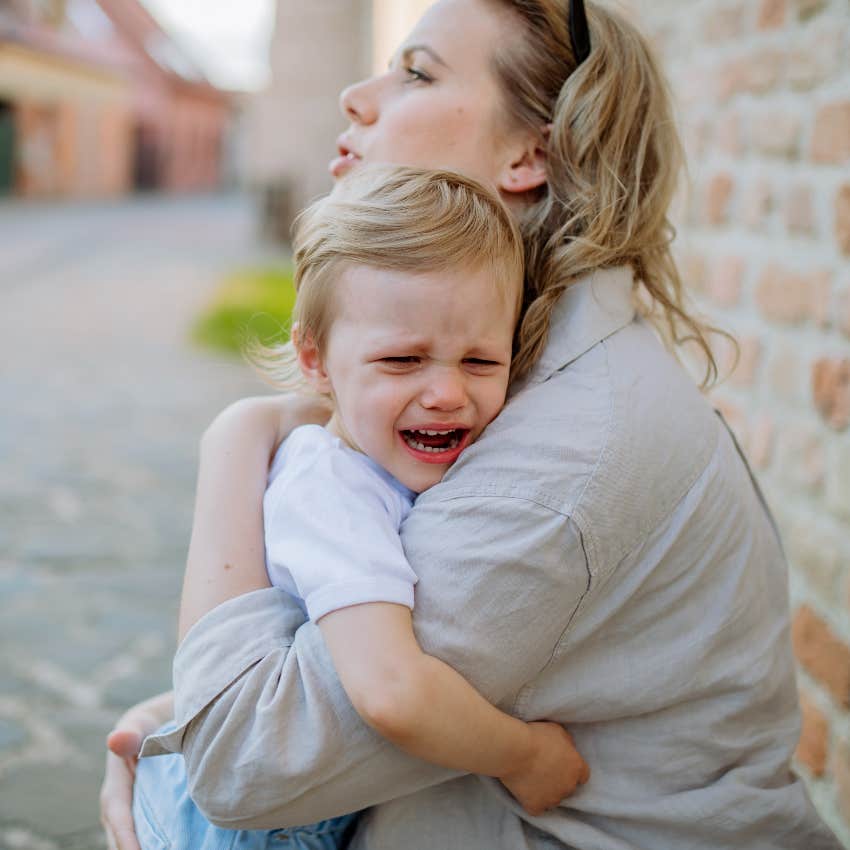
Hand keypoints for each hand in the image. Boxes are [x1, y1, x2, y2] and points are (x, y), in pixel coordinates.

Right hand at [100, 691, 172, 849]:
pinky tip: (182, 844)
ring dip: (151, 847)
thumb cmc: (143, 729)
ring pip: (136, 843)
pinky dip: (159, 845)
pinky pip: (149, 839)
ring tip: (178, 848)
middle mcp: (118, 813)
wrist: (149, 731)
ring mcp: (130, 819)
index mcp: (114, 794)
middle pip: (124, 841)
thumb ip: (130, 735)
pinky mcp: (143, 820)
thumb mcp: (137, 728)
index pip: (120, 822)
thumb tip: (116, 740)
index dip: (129, 841)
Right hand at [499, 722, 589, 815]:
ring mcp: (552, 799)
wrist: (515, 750)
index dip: (572, 770)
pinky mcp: (536, 806)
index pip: (583, 775)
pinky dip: (531, 801)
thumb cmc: (537, 736)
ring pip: (553, 799)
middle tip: (544, 769)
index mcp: (577, 768)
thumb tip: (567, 749)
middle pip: (567, 788)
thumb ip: (567, 744)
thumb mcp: (558, 731)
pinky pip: (536, 808)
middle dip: (559, 781)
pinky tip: (525, 790)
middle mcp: (569, 787)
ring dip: (546, 792)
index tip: (562, 765)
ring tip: (532, 778)